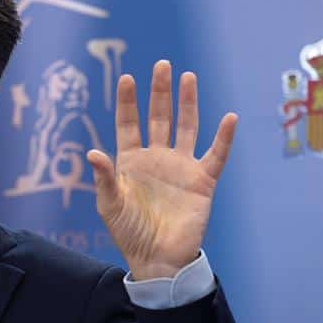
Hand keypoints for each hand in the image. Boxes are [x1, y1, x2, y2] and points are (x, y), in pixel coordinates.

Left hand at [86, 60, 236, 279]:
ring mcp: (180, 167)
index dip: (128, 102)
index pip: (129, 124)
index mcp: (130, 161)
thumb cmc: (128, 232)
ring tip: (188, 77)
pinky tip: (228, 118)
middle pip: (159, 118)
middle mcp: (156, 158)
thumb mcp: (110, 204)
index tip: (127, 77)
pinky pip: (216, 155)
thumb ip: (104, 178)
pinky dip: (224, 137)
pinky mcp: (201, 181)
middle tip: (163, 65)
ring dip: (188, 103)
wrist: (156, 258)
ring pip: (186, 127)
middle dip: (160, 93)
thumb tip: (93, 152)